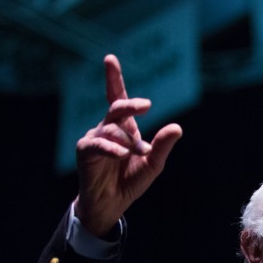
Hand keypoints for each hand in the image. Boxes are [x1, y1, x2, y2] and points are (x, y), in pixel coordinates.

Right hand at [74, 54, 182, 236]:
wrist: (112, 203)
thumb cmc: (130, 181)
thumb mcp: (153, 164)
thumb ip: (163, 146)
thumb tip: (177, 127)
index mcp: (124, 128)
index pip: (118, 99)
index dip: (114, 79)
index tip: (110, 59)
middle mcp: (107, 129)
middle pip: (116, 108)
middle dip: (129, 104)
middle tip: (147, 106)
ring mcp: (94, 139)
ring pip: (111, 129)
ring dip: (128, 141)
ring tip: (139, 153)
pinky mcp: (85, 152)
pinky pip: (97, 144)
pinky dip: (111, 148)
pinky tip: (121, 153)